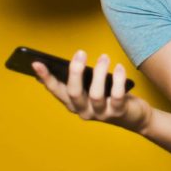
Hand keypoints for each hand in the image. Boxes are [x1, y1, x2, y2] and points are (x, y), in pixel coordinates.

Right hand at [31, 50, 152, 132]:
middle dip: (75, 72)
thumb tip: (75, 59)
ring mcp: (100, 114)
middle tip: (81, 52)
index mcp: (74, 103)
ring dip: (99, 73)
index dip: (46, 78)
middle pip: (74, 93)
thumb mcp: (92, 87)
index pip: (56, 90)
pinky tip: (119, 67)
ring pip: (95, 94)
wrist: (134, 117)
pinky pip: (117, 96)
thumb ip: (83, 79)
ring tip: (104, 57)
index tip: (36, 63)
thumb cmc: (110, 97)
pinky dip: (118, 80)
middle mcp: (84, 110)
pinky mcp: (118, 113)